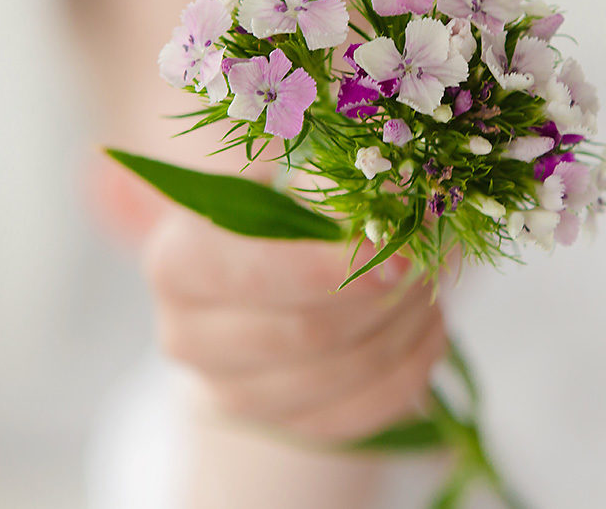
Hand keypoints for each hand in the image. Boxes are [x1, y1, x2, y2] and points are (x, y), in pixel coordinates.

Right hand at [142, 209, 446, 442]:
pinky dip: (409, 367)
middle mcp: (190, 336)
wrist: (267, 287)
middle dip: (382, 295)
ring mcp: (233, 392)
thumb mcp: (290, 180)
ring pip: (342, 375)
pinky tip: (425, 327)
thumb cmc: (280, 219)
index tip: (400, 252)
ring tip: (426, 285)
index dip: (334, 268)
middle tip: (425, 260)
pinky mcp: (284, 426)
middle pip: (306, 333)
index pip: (255, 275)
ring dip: (402, 326)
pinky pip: (364, 411)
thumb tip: (395, 189)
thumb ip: (329, 181)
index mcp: (179, 261)